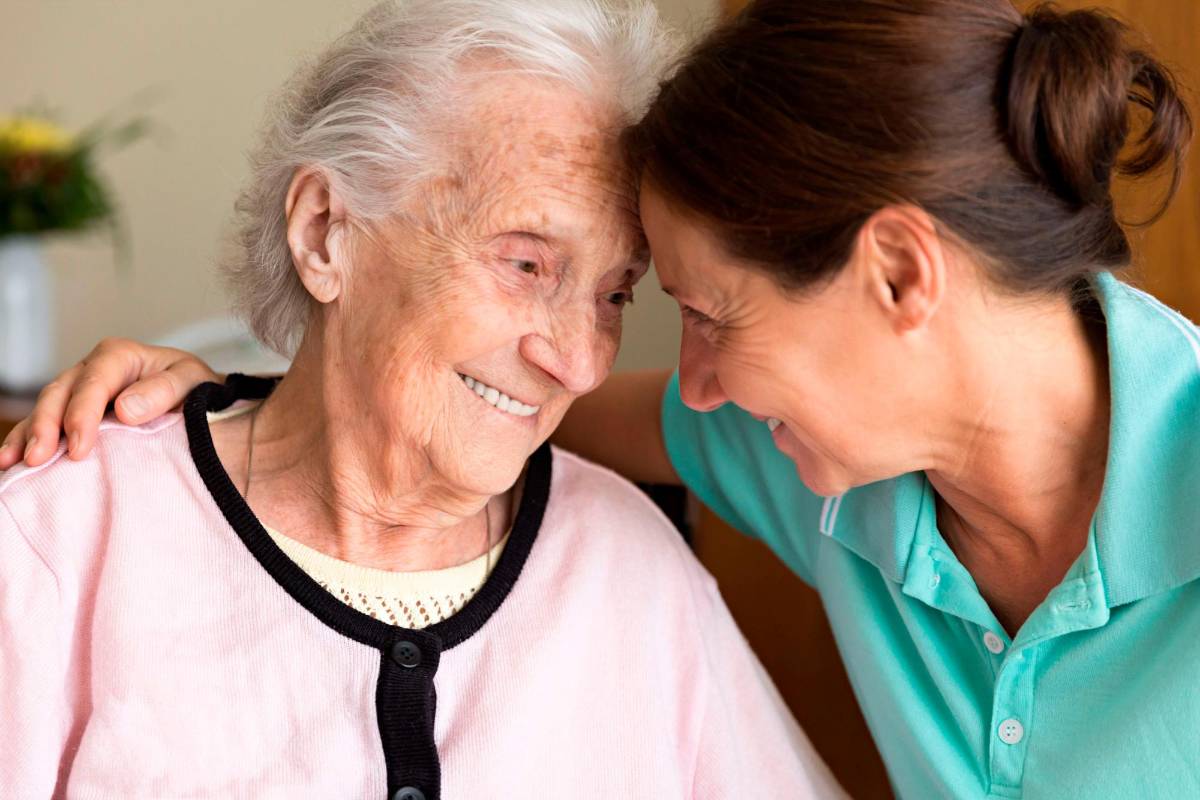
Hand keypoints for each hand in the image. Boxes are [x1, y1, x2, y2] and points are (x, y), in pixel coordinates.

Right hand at [0, 338, 220, 468]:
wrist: (200, 398)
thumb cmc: (196, 388)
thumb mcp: (192, 381)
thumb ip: (163, 391)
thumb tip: (125, 408)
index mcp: (120, 356)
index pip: (94, 383)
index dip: (82, 415)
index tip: (80, 448)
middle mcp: (92, 370)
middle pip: (60, 393)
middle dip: (47, 426)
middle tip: (40, 459)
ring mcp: (79, 390)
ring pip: (45, 408)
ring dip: (29, 435)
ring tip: (16, 462)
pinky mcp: (73, 411)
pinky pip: (44, 423)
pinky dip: (26, 439)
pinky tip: (10, 460)